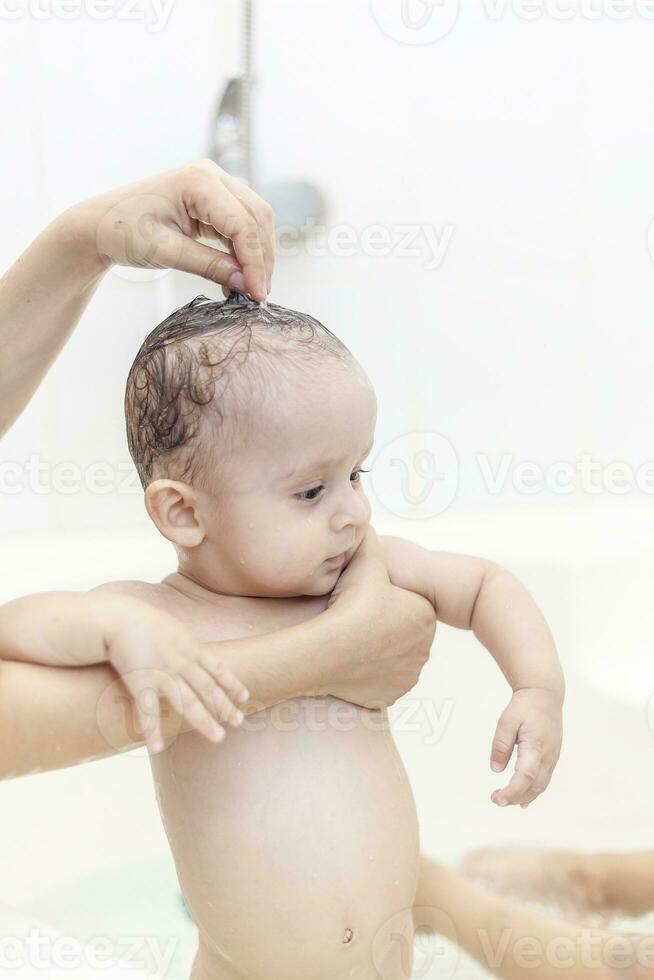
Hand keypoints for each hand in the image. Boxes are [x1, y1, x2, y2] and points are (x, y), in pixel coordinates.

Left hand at [70, 158, 273, 300]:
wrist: (99, 225)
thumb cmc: (122, 232)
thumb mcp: (165, 253)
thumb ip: (209, 266)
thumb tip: (246, 284)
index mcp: (198, 181)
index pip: (244, 224)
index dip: (255, 261)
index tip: (258, 294)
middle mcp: (211, 176)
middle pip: (257, 217)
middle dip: (262, 258)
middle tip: (259, 295)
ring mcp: (213, 186)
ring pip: (255, 221)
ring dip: (256, 255)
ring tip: (249, 289)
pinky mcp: (212, 201)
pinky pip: (241, 225)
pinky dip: (244, 252)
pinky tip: (237, 277)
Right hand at [95, 595, 249, 753]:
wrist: (118, 619)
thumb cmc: (146, 622)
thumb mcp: (175, 630)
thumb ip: (187, 645)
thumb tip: (198, 656)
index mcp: (191, 648)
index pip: (218, 669)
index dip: (232, 684)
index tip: (244, 697)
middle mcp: (181, 662)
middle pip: (208, 688)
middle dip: (224, 706)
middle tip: (239, 722)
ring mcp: (162, 674)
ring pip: (187, 702)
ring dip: (204, 721)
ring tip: (219, 738)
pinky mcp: (140, 683)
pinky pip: (148, 711)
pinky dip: (152, 730)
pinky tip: (158, 747)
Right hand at [326, 527, 435, 707]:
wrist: (326, 652)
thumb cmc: (349, 605)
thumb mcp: (365, 560)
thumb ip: (370, 539)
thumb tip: (365, 522)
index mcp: (425, 616)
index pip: (408, 604)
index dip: (385, 599)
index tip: (366, 598)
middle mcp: (424, 648)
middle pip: (401, 631)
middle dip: (384, 625)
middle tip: (357, 618)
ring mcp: (408, 675)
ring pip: (392, 657)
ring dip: (378, 649)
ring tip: (352, 638)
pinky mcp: (390, 696)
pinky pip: (380, 680)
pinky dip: (369, 672)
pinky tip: (351, 659)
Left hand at [490, 687, 562, 806]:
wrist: (545, 695)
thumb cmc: (525, 706)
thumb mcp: (506, 721)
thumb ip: (500, 745)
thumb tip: (495, 769)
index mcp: (535, 746)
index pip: (525, 776)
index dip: (512, 791)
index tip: (497, 798)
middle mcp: (548, 755)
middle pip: (534, 787)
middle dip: (515, 797)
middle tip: (496, 799)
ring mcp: (553, 757)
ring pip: (541, 786)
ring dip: (524, 796)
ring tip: (505, 800)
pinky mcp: (553, 757)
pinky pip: (544, 779)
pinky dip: (533, 791)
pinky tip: (523, 798)